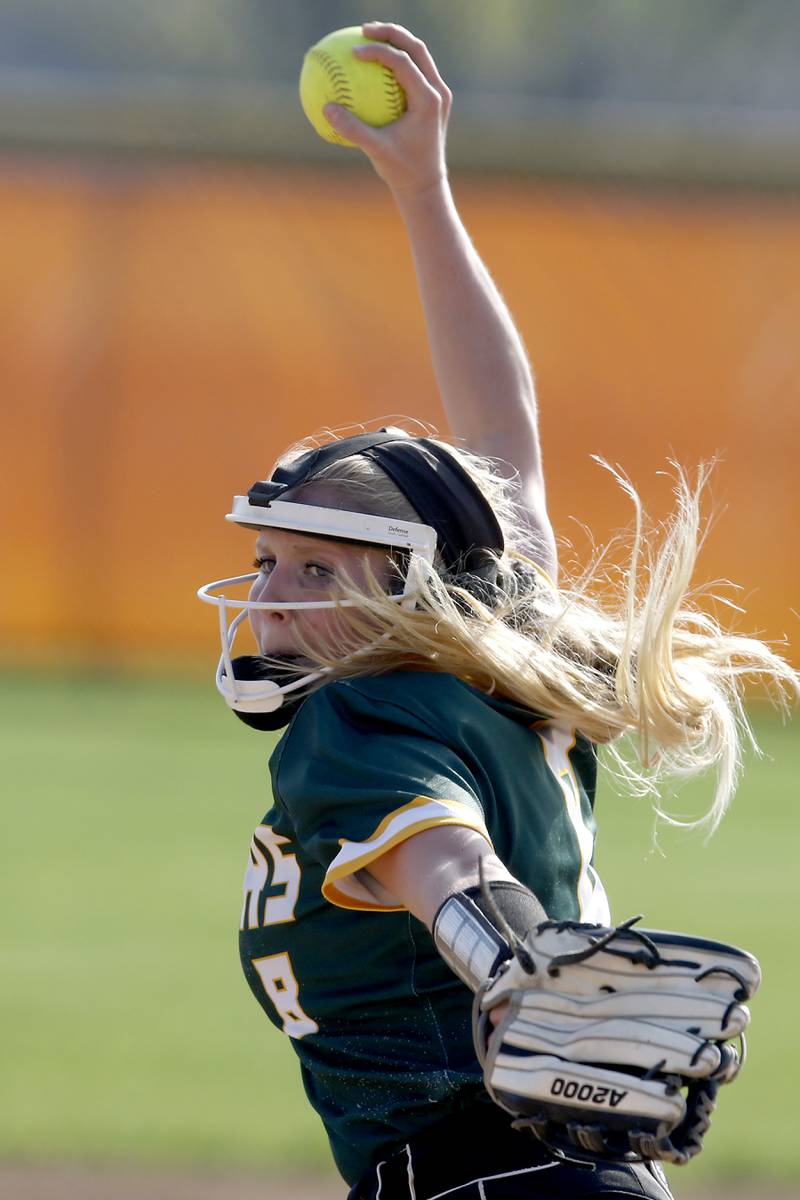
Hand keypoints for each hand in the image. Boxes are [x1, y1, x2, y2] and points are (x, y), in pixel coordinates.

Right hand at [323, 22, 451, 195]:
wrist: (426, 186)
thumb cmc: (402, 171)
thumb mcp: (376, 152)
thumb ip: (353, 130)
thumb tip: (326, 109)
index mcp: (428, 101)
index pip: (404, 63)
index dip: (378, 52)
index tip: (354, 52)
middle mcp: (437, 92)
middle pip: (416, 48)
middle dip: (390, 33)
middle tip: (364, 30)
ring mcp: (438, 95)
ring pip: (419, 56)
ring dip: (396, 42)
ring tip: (369, 38)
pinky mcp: (433, 100)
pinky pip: (415, 72)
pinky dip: (397, 62)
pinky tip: (374, 64)